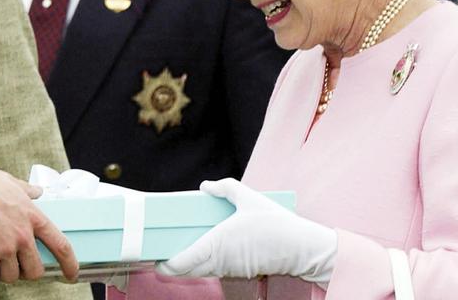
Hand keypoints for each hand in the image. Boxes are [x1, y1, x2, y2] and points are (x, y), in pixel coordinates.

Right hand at [0, 162, 78, 288]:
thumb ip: (26, 190)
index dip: (70, 263)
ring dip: (2, 273)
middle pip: (35, 270)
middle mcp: (23, 235)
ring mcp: (6, 247)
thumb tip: (38, 191)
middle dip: (26, 272)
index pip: (60, 245)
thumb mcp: (9, 181)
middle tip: (14, 266)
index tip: (72, 274)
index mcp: (32, 216)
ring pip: (12, 277)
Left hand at [157, 179, 336, 283]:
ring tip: (178, 245)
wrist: (302, 248)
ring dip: (188, 264)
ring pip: (200, 271)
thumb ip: (225, 188)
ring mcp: (229, 268)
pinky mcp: (240, 271)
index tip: (154, 255)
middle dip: (170, 264)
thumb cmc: (275, 223)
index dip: (164, 263)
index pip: (181, 263)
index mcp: (216, 244)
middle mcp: (220, 260)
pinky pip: (214, 270)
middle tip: (161, 248)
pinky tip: (203, 247)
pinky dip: (203, 263)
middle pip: (186, 271)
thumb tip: (205, 186)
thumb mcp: (249, 197)